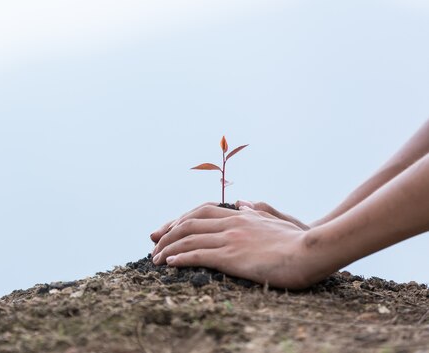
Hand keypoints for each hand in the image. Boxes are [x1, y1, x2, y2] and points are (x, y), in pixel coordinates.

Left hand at [150, 204, 311, 288]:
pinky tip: (170, 263)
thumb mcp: (277, 219)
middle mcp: (231, 223)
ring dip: (168, 248)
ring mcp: (230, 239)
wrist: (312, 249)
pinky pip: (199, 255)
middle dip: (167, 233)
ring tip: (155, 258)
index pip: (201, 212)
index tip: (166, 228)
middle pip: (188, 223)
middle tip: (153, 242)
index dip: (180, 219)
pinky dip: (181, 257)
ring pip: (189, 239)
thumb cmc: (300, 238)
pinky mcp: (232, 257)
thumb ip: (258, 210)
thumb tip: (243, 202)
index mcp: (240, 216)